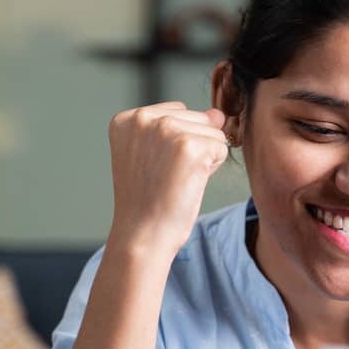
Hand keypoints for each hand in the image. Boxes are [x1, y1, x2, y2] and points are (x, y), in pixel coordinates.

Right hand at [106, 101, 228, 255]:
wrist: (143, 235)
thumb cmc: (148, 202)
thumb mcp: (155, 155)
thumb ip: (183, 126)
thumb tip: (218, 113)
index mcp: (127, 119)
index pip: (176, 113)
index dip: (176, 144)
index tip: (155, 167)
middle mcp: (143, 118)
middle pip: (197, 118)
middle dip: (192, 147)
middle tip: (167, 176)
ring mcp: (167, 130)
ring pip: (213, 131)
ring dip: (203, 158)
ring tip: (176, 179)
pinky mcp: (190, 146)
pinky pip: (221, 147)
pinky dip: (212, 169)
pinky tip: (187, 183)